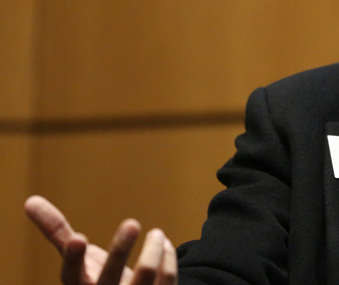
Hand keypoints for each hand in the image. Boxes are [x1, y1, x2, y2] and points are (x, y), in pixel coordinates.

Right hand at [24, 195, 176, 284]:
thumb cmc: (97, 279)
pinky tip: (165, 245)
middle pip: (112, 276)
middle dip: (121, 249)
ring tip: (156, 234)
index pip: (71, 274)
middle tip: (132, 223)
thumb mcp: (78, 259)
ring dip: (153, 250)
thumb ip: (57, 232)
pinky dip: (167, 257)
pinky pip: (167, 279)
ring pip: (145, 275)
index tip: (78, 238)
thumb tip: (31, 201)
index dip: (74, 258)